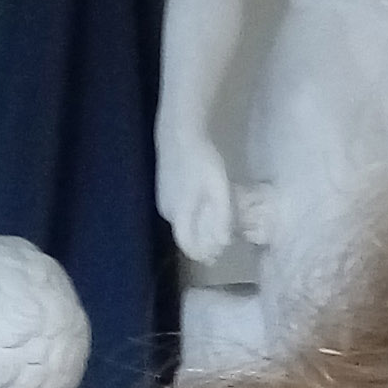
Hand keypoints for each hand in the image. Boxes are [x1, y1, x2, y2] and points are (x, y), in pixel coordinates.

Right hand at [157, 128, 235, 264]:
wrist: (180, 131)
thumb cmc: (202, 159)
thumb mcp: (219, 188)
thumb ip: (222, 216)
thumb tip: (224, 242)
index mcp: (179, 214)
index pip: (188, 246)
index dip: (202, 254)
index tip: (216, 255)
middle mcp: (166, 210)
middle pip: (185, 233)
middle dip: (201, 240)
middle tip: (221, 239)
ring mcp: (163, 197)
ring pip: (181, 219)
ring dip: (196, 224)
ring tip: (215, 220)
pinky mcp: (164, 186)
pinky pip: (178, 206)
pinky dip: (191, 211)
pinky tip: (203, 201)